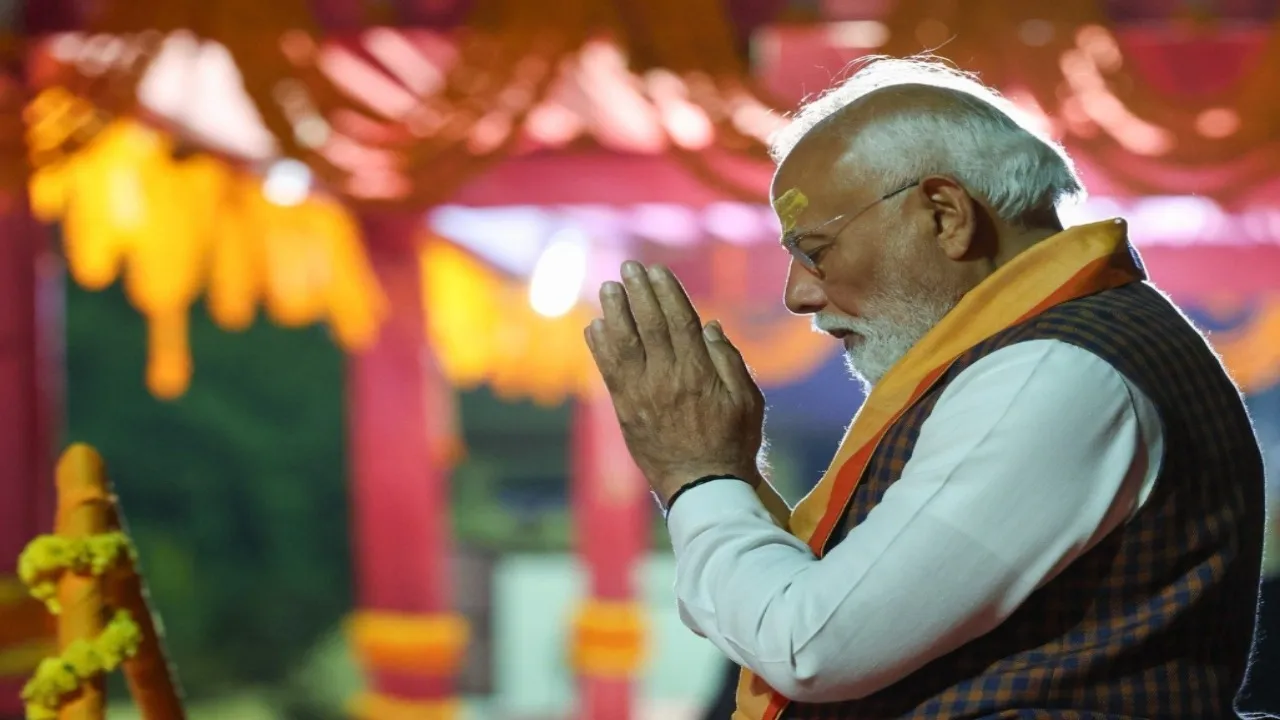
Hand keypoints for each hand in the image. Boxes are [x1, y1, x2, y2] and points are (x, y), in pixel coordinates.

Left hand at [584, 261, 765, 505]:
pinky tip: (595, 325)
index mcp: (700, 372)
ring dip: (614, 312)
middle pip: (649, 325)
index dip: (666, 292)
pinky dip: (600, 346)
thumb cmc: (732, 441)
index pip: (679, 321)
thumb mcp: (748, 399)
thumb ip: (729, 360)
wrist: (703, 484)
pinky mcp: (625, 410)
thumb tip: (709, 325)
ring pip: (624, 344)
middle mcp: (668, 378)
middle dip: (638, 292)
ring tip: (608, 287)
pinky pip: (608, 371)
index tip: (657, 271)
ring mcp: (643, 394)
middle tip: (628, 268)